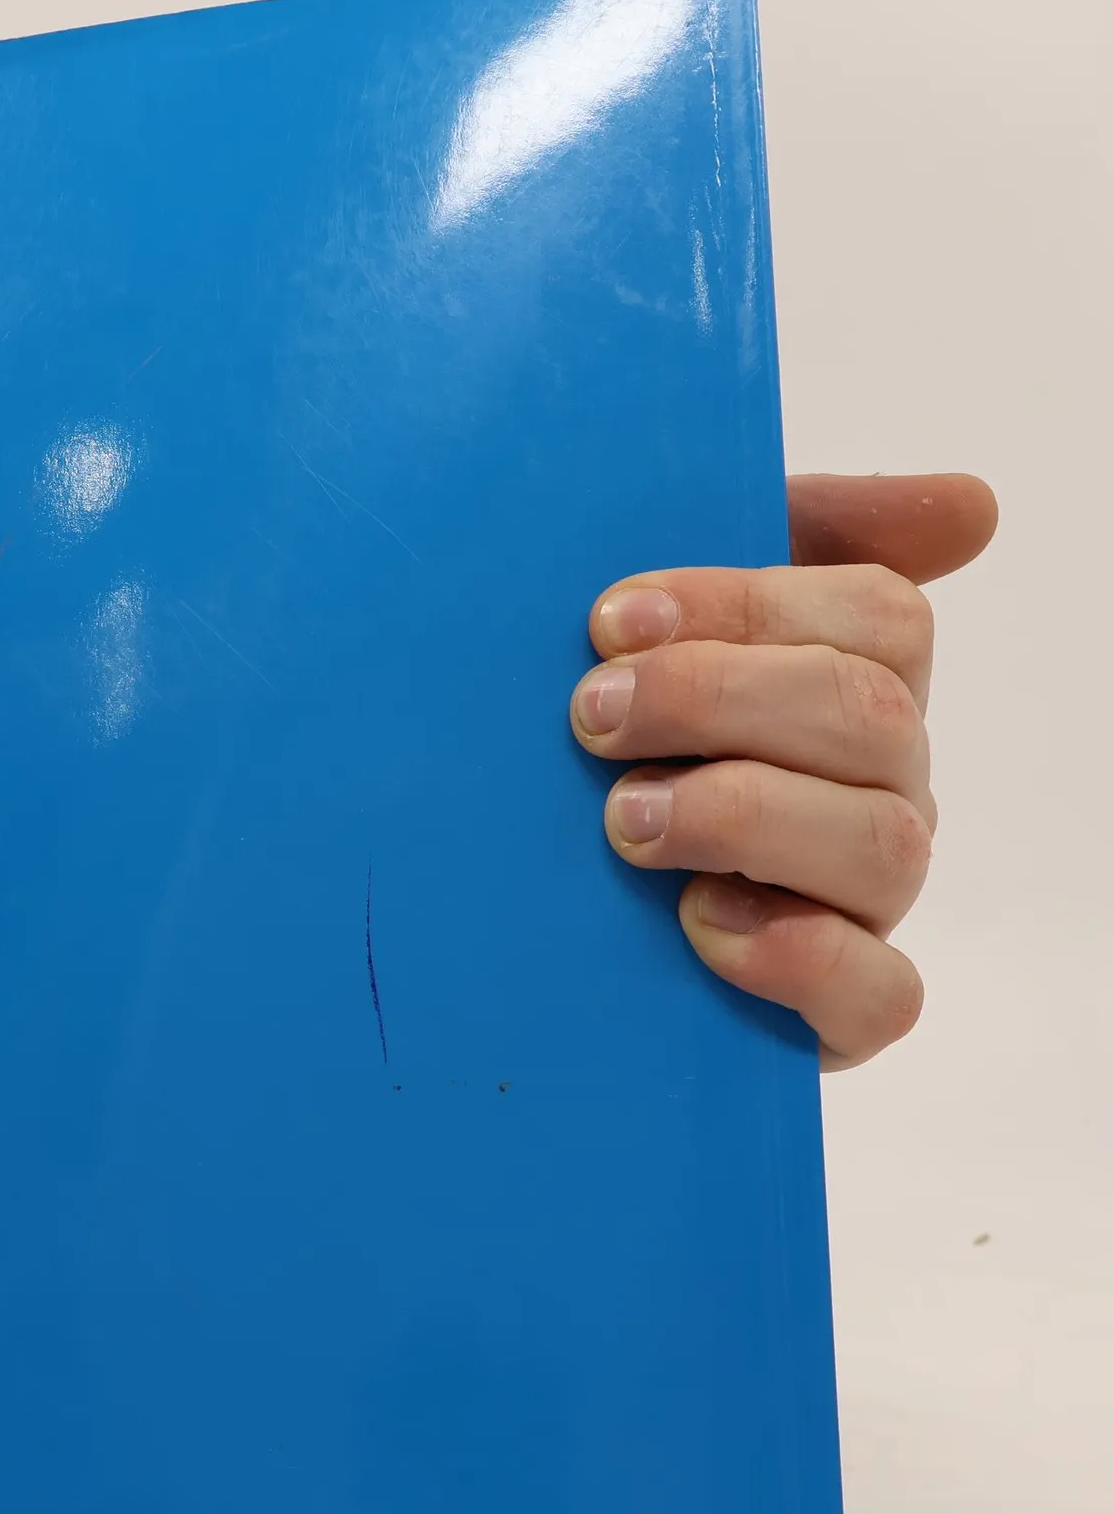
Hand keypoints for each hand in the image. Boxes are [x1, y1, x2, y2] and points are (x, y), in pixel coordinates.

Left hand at [570, 473, 996, 1069]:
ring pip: (882, 843)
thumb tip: (976, 505)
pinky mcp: (837, 1009)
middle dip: (717, 700)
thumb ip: (793, 538)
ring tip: (625, 820)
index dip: (745, 604)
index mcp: (849, 686)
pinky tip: (699, 922)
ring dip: (742, 815)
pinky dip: (797, 956)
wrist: (537, 913)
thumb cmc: (614, 748)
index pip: (877, 615)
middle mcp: (877, 789)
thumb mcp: (666, 628)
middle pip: (868, 715)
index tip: (611, 620)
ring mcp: (864, 900)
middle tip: (592, 716)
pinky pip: (880, 991)